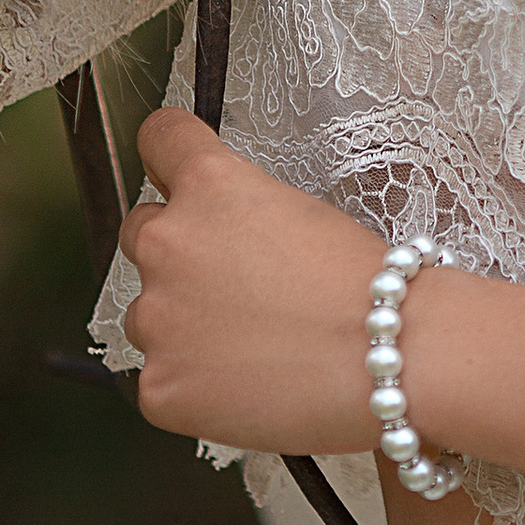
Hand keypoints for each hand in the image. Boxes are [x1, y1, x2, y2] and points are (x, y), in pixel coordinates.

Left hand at [122, 108, 389, 457]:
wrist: (383, 356)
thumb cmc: (359, 285)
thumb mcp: (296, 211)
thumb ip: (234, 209)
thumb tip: (218, 230)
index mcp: (208, 186)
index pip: (159, 139)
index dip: (168, 155)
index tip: (169, 165)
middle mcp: (169, 242)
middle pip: (141, 232)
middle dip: (176, 252)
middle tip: (229, 283)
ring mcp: (157, 318)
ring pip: (145, 314)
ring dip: (180, 323)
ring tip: (246, 344)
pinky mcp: (160, 384)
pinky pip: (159, 379)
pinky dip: (191, 384)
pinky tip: (242, 383)